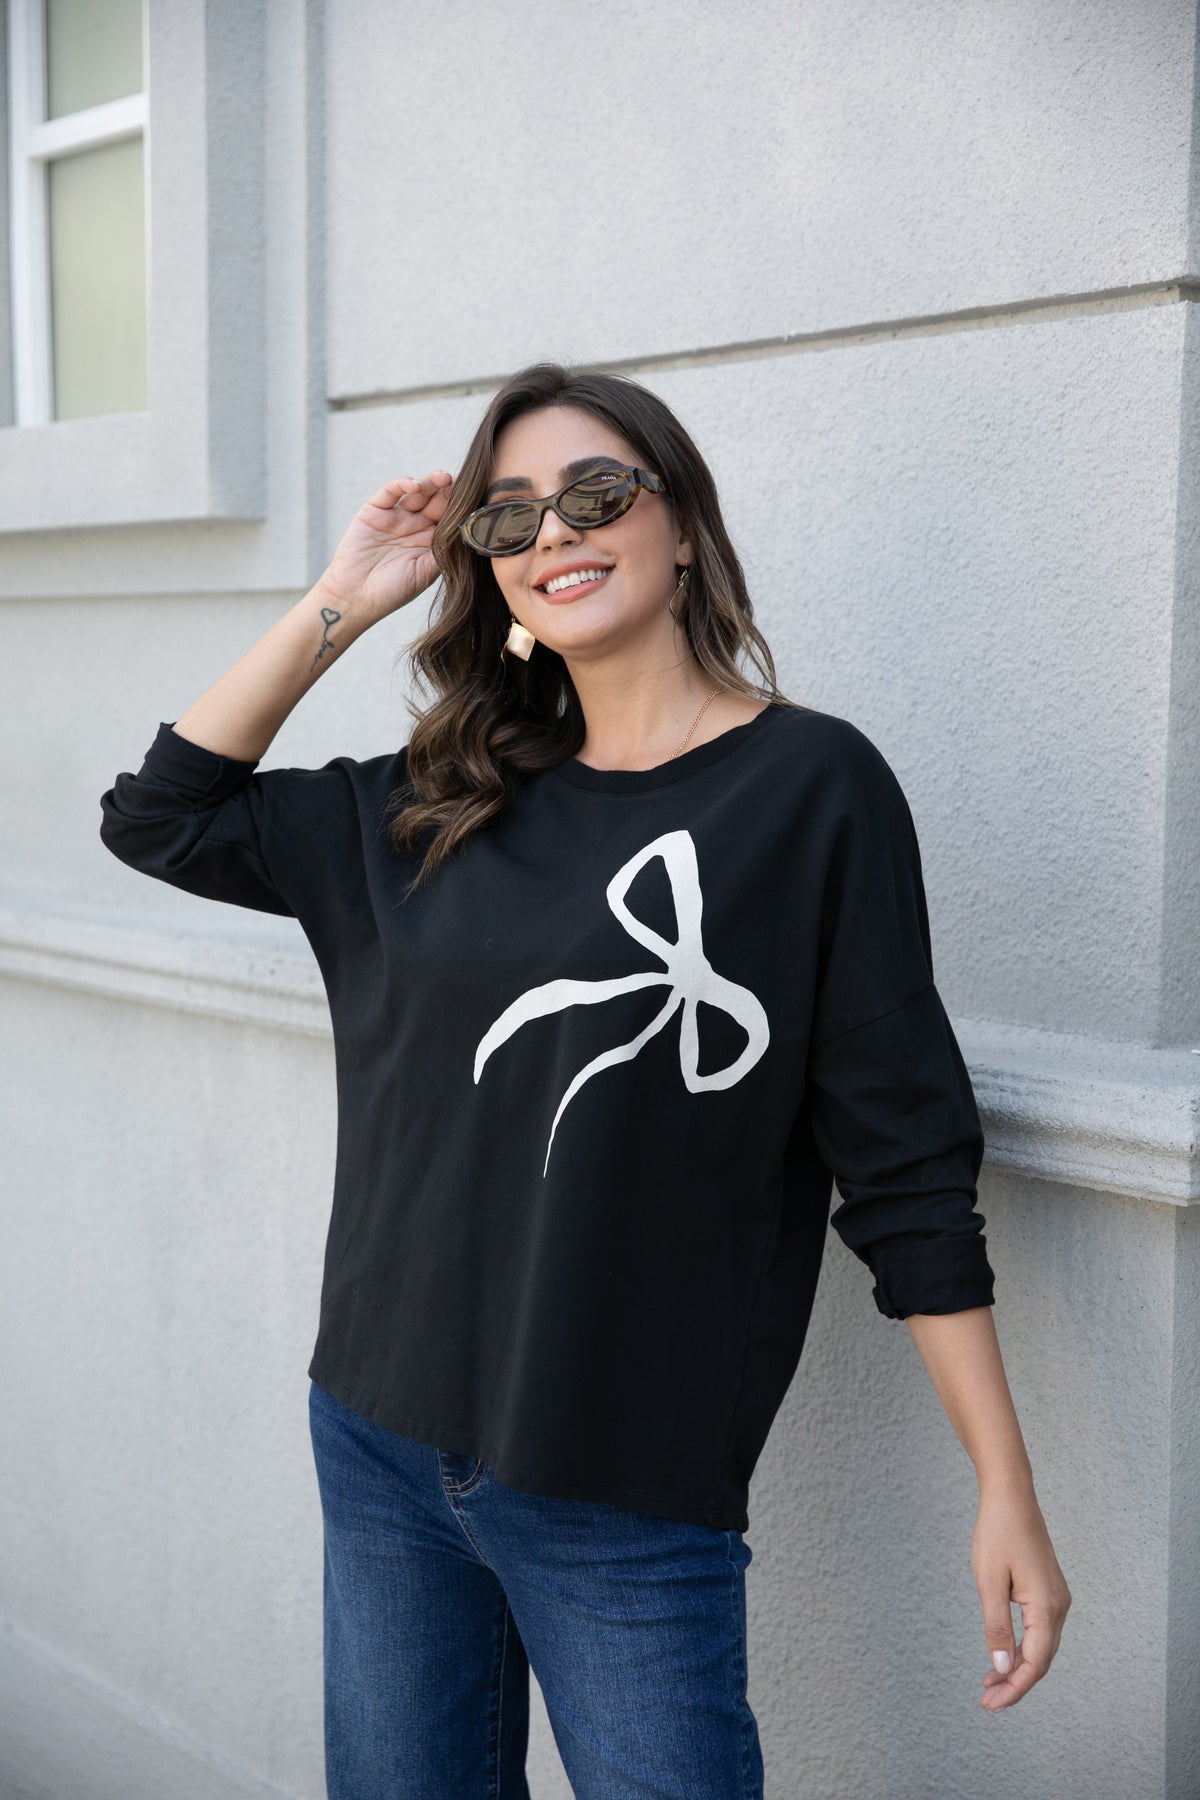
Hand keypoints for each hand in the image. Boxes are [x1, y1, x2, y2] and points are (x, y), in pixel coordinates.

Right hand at [320, 471, 455, 621]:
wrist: (356, 598)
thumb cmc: (392, 591)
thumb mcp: (427, 572)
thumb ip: (445, 550)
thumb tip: (469, 530)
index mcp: (429, 540)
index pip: (449, 517)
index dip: (461, 507)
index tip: (478, 497)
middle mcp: (414, 525)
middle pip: (436, 500)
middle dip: (450, 490)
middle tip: (465, 482)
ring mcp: (394, 516)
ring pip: (417, 492)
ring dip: (431, 482)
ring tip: (444, 478)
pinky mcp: (374, 511)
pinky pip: (390, 492)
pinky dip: (402, 484)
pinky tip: (415, 485)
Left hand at [972, 1486, 1070, 1711]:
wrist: (1011, 1495)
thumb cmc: (998, 1533)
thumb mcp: (989, 1582)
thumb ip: (996, 1628)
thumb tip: (1002, 1669)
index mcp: (1047, 1607)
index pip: (1034, 1663)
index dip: (1014, 1688)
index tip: (991, 1705)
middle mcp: (1059, 1606)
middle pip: (1041, 1660)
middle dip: (1016, 1684)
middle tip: (988, 1702)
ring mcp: (1057, 1597)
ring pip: (1041, 1646)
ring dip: (1018, 1667)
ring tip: (990, 1685)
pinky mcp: (1049, 1590)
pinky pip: (1040, 1630)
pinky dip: (1022, 1647)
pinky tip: (1004, 1655)